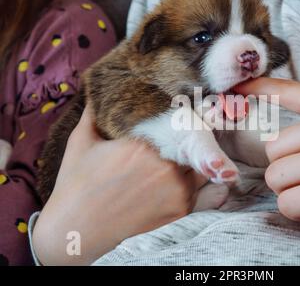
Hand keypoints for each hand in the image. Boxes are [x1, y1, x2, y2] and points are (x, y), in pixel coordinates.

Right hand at [32, 105, 208, 264]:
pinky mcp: (181, 210)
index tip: (184, 112)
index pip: (180, 121)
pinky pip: (201, 188)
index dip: (185, 116)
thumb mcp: (80, 142)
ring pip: (202, 165)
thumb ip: (94, 112)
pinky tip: (178, 176)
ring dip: (195, 159)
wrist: (78, 229)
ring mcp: (177, 190)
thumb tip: (99, 90)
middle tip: (186, 133)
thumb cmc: (77, 185)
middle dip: (192, 137)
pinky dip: (193, 180)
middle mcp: (166, 167)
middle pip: (195, 142)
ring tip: (181, 156)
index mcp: (144, 145)